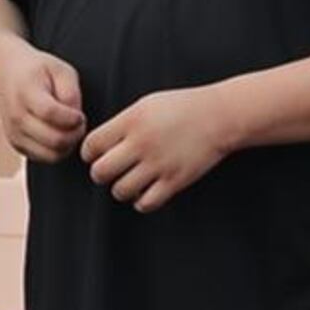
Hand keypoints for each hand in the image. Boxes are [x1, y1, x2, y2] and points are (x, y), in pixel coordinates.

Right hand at [0, 44, 86, 164]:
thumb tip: (76, 120)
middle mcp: (17, 116)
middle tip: (79, 123)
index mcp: (26, 92)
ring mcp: (15, 134)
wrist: (6, 76)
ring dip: (68, 146)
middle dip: (75, 135)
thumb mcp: (60, 70)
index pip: (50, 113)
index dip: (72, 118)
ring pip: (51, 155)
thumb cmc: (38, 72)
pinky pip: (45, 158)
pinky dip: (57, 151)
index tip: (80, 115)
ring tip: (71, 130)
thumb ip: (71, 93)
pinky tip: (59, 134)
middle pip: (54, 140)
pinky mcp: (17, 146)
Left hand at [82, 84, 244, 211]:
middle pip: (100, 172)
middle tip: (111, 170)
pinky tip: (146, 191)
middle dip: (101, 173)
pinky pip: (145, 204)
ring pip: (120, 191)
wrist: (219, 116)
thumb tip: (97, 146)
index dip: (89, 153)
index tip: (96, 155)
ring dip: (121, 189)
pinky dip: (141, 202)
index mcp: (132, 121)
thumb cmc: (181, 108)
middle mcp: (142, 143)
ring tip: (130, 181)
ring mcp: (158, 164)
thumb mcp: (146, 105)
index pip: (91, 145)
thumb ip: (121, 124)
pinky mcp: (175, 181)